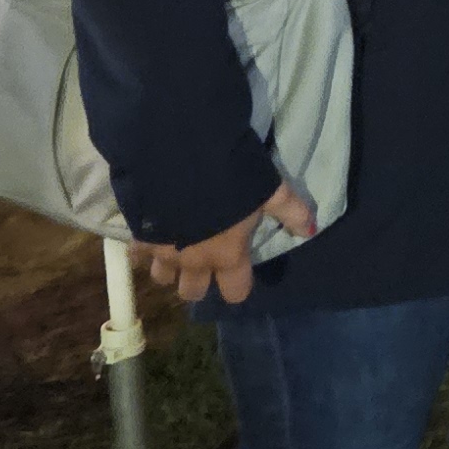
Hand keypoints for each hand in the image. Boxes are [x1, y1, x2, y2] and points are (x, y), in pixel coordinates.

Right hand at [135, 180, 316, 306]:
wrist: (180, 155)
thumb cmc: (232, 173)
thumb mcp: (268, 188)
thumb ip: (290, 210)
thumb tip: (311, 229)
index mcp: (229, 255)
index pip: (235, 293)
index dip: (237, 284)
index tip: (238, 269)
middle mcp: (195, 262)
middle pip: (193, 293)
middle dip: (199, 281)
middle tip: (205, 258)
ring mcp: (164, 252)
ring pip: (162, 279)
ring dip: (170, 267)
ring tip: (176, 246)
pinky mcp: (139, 237)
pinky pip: (137, 256)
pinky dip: (143, 249)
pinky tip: (151, 231)